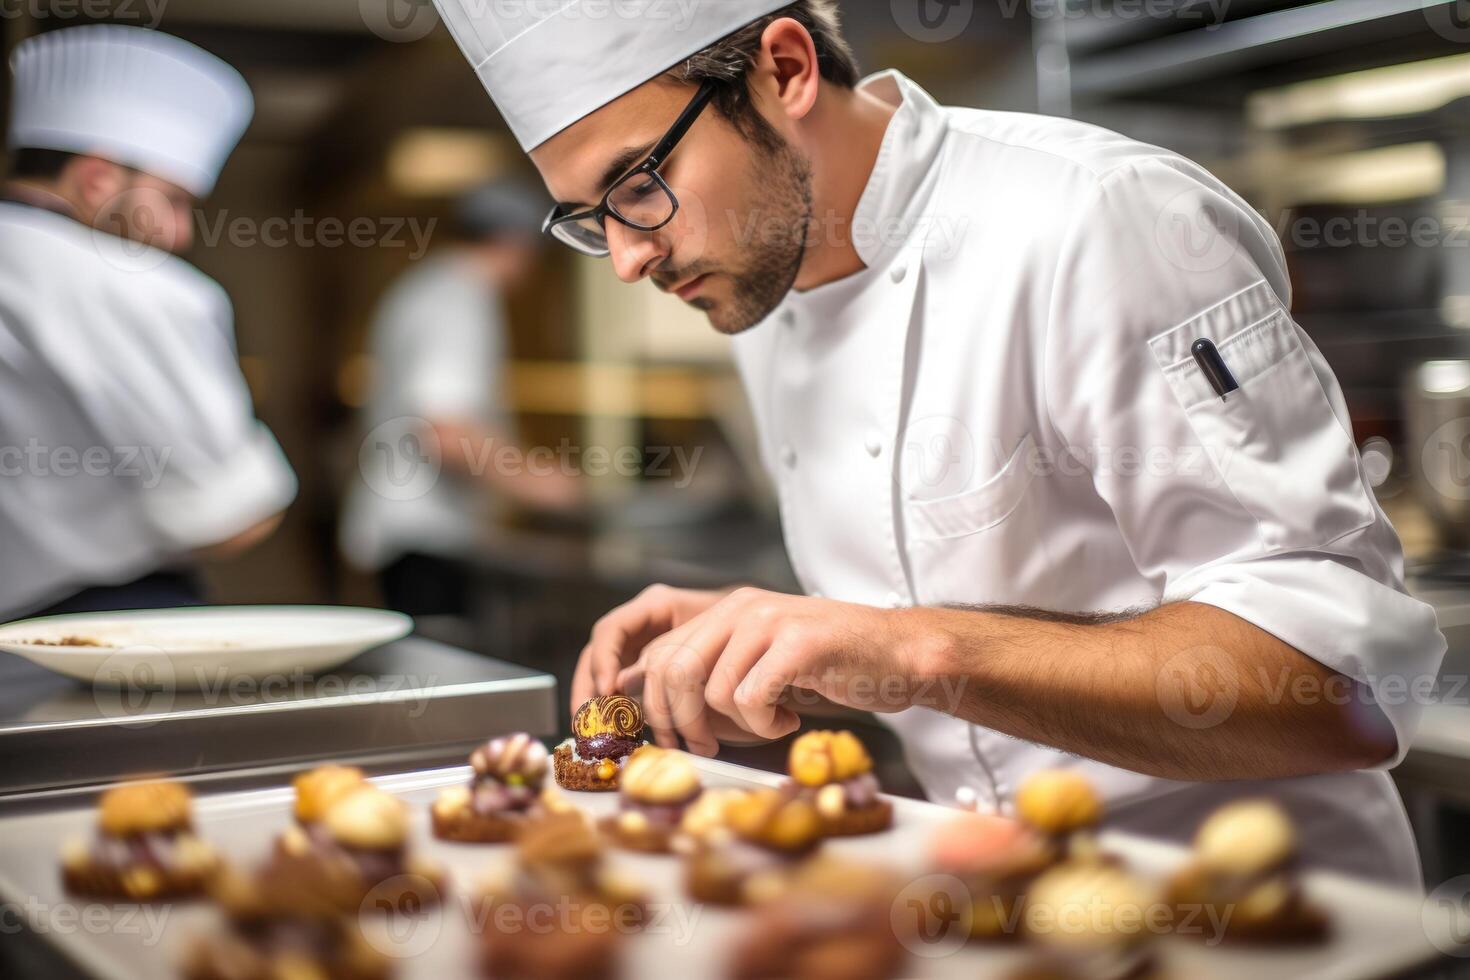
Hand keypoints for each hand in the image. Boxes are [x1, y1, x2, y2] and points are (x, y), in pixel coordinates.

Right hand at [571, 584, 730, 728]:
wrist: (754, 626)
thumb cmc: (742, 626)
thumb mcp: (721, 633)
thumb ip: (687, 654)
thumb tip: (646, 688)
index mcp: (656, 605)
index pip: (612, 629)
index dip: (605, 660)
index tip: (610, 690)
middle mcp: (640, 622)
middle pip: (597, 653)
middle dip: (587, 688)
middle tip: (587, 722)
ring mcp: (638, 643)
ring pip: (601, 672)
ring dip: (595, 703)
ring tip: (595, 733)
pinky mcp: (643, 666)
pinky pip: (619, 687)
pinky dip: (615, 710)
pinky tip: (618, 734)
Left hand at [617, 588, 936, 754]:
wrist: (900, 655)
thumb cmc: (833, 665)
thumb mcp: (765, 659)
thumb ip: (720, 670)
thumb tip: (663, 712)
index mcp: (728, 609)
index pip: (660, 654)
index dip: (656, 704)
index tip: (673, 739)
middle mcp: (743, 607)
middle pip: (674, 671)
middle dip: (684, 722)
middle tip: (711, 746)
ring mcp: (770, 622)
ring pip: (716, 692)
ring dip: (743, 725)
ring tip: (774, 720)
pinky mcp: (797, 644)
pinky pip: (752, 699)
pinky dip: (768, 725)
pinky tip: (792, 718)